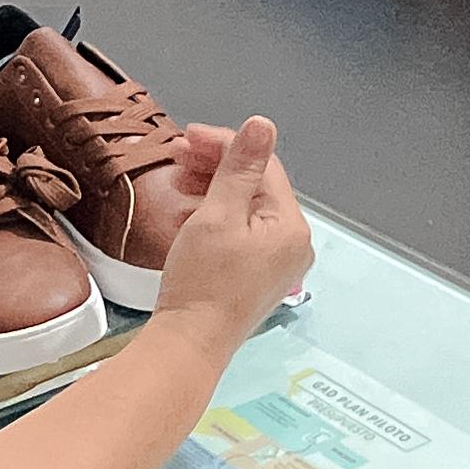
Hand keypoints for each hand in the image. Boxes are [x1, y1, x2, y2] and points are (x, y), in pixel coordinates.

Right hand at [151, 118, 312, 344]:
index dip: (225, 145)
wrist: (189, 343)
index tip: (188, 136)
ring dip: (211, 189)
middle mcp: (292, 245)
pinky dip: (214, 217)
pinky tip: (187, 214)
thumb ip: (239, 167)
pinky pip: (240, 232)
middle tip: (178, 155)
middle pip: (256, 186)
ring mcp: (276, 263)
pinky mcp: (256, 276)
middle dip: (215, 166)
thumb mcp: (218, 214)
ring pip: (245, 208)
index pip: (263, 167)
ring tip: (177, 183)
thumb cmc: (202, 283)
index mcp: (291, 227)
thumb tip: (262, 125)